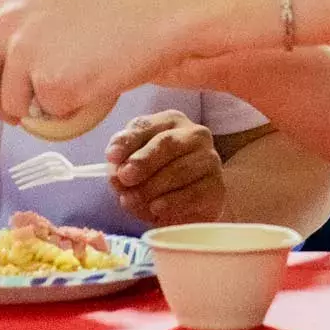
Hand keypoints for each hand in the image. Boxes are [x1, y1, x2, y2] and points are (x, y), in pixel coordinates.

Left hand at [0, 0, 181, 128]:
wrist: (160, 5)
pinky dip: (74, 108)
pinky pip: (54, 112)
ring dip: (42, 106)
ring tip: (82, 85)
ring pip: (15, 102)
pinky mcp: (52, 85)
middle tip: (16, 113)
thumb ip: (30, 10)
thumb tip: (18, 40)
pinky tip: (99, 82)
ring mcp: (27, 56)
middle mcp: (7, 25)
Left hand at [105, 111, 225, 225]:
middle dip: (142, 162)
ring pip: (180, 169)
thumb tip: (117, 173)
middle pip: (167, 143)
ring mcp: (210, 159)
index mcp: (169, 122)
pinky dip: (171, 202)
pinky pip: (194, 193)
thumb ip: (123, 165)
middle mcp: (194, 135)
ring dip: (151, 187)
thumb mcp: (133, 167)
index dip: (127, 142)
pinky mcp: (217, 187)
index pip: (146, 126)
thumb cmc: (155, 178)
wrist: (185, 205)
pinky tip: (156, 208)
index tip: (112, 158)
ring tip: (133, 201)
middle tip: (125, 179)